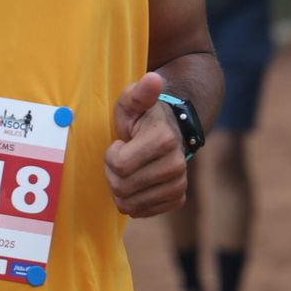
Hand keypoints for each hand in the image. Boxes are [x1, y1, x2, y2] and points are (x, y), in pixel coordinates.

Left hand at [104, 72, 188, 218]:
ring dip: (121, 188)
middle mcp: (176, 165)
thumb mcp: (133, 102)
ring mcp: (178, 184)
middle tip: (122, 157)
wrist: (170, 132)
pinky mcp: (177, 199)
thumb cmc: (142, 117)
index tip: (119, 143)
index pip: (119, 165)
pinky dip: (133, 200)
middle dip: (113, 173)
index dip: (111, 155)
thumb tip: (154, 78)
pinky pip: (141, 212)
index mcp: (164, 140)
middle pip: (122, 187)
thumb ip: (140, 92)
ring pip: (129, 204)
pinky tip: (138, 182)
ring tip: (129, 169)